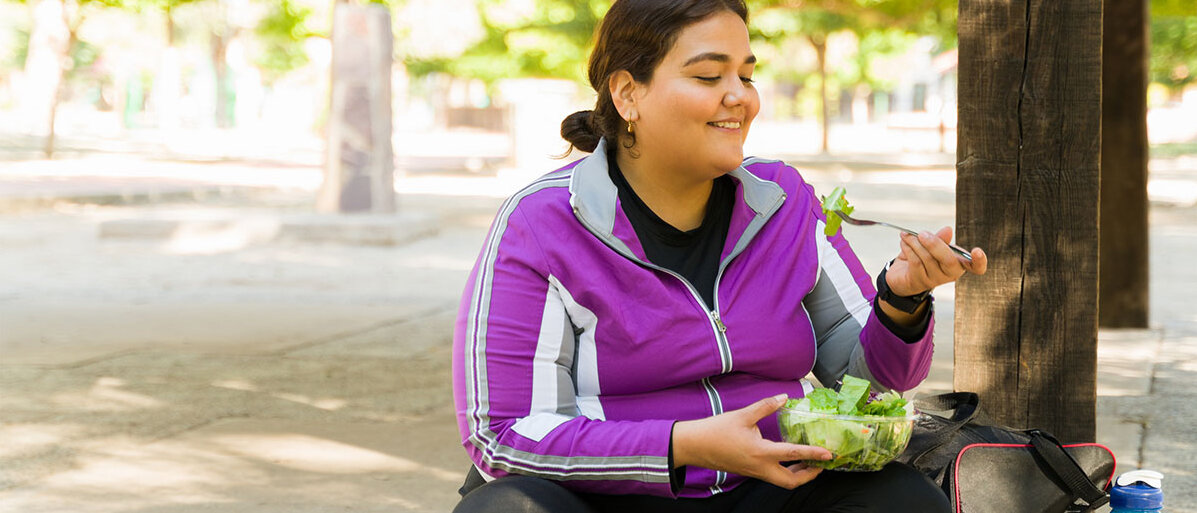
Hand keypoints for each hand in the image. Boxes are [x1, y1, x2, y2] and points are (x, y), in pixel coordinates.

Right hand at [672, 394, 831, 488]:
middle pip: (791, 481)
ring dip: (797, 474)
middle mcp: (760, 467)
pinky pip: (772, 476)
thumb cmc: (716, 430)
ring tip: (808, 462)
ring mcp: (754, 472)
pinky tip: (787, 458)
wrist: (694, 445)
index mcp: (760, 452)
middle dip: (809, 475)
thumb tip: (784, 397)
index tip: (828, 454)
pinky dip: (784, 470)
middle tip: (821, 464)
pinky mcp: (749, 471)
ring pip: (782, 481)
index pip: (794, 454)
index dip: (813, 454)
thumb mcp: (743, 415)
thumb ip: (765, 406)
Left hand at [886, 226, 987, 296]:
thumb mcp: (932, 245)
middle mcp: (950, 273)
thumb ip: (940, 239)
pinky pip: (915, 262)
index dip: (980, 261)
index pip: (976, 267)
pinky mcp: (919, 282)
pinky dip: (908, 249)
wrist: (901, 274)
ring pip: (927, 258)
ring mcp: (935, 280)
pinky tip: (904, 242)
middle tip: (922, 233)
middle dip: (935, 244)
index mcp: (959, 262)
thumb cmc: (922, 257)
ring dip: (915, 243)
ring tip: (907, 235)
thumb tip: (948, 230)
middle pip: (949, 260)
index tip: (977, 251)